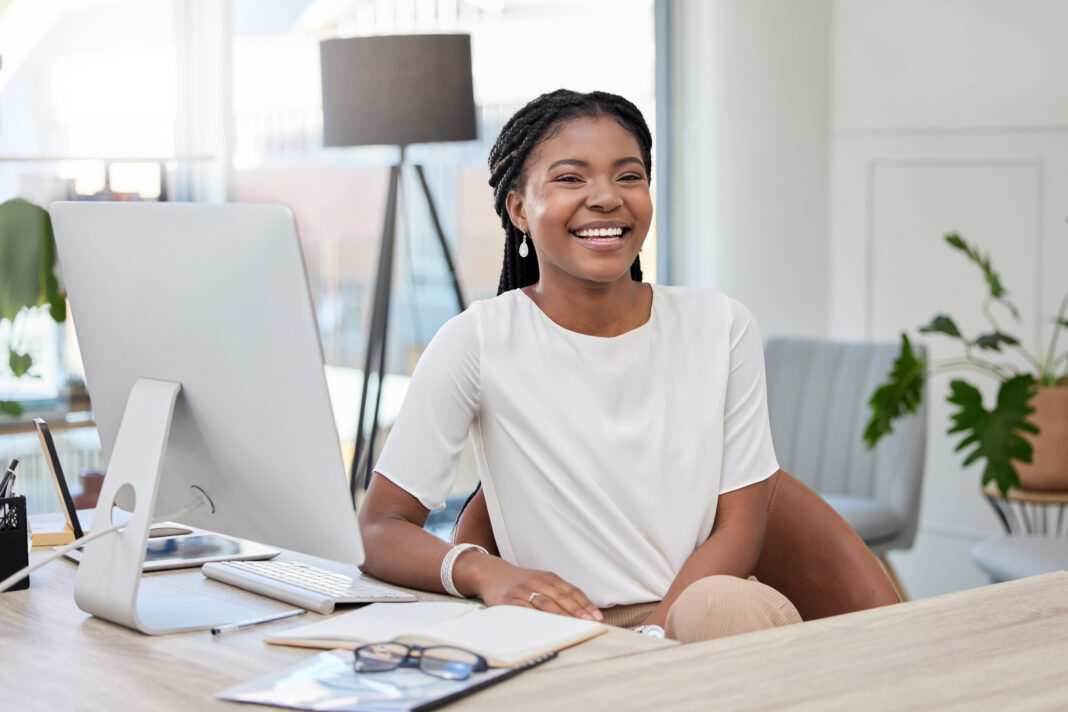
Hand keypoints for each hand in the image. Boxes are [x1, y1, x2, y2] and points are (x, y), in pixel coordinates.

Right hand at [463, 556, 602, 621]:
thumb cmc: (521, 581)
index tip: (597, 616)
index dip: (585, 604)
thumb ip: (557, 592)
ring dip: (561, 615)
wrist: (492, 573)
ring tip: (573, 625)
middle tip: (590, 622)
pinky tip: (545, 626)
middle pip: (562, 597)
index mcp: (549, 577)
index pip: (572, 591)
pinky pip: (525, 609)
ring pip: (546, 603)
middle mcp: (538, 581)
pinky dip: (536, 618)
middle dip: (578, 611)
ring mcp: (524, 590)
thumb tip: (581, 611)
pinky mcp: (509, 599)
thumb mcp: (540, 581)